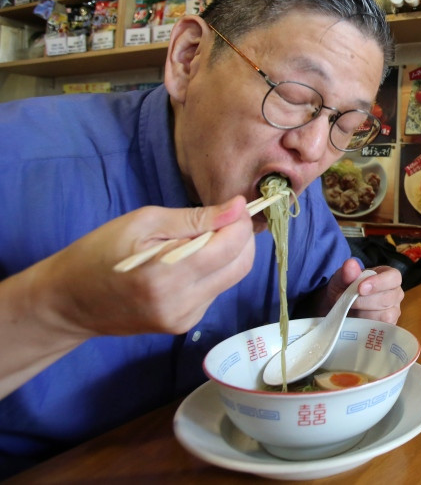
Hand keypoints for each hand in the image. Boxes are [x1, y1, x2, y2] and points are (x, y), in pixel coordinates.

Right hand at [40, 196, 256, 337]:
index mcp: (169, 275)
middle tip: (222, 220)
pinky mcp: (183, 325)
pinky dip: (211, 272)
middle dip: (241, 239)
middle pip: (241, 267)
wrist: (69, 302)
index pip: (232, 247)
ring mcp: (184, 319)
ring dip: (226, 255)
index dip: (240, 222)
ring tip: (197, 241)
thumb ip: (195, 219)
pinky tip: (187, 263)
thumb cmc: (99, 253)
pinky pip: (214, 292)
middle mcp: (182, 303)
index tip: (235, 206)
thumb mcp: (144, 223)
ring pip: (230, 279)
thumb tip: (238, 208)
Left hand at [324, 258, 402, 323]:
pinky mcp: (388, 326)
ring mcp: (393, 311)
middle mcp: (395, 293)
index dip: (379, 283)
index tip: (360, 288)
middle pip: (388, 298)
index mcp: (389, 276)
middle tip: (348, 301)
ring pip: (385, 315)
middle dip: (365, 301)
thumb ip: (347, 272)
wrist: (339, 306)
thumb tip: (350, 264)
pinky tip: (356, 320)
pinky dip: (367, 325)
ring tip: (351, 310)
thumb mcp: (342, 278)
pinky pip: (382, 328)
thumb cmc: (345, 288)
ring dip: (364, 313)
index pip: (394, 277)